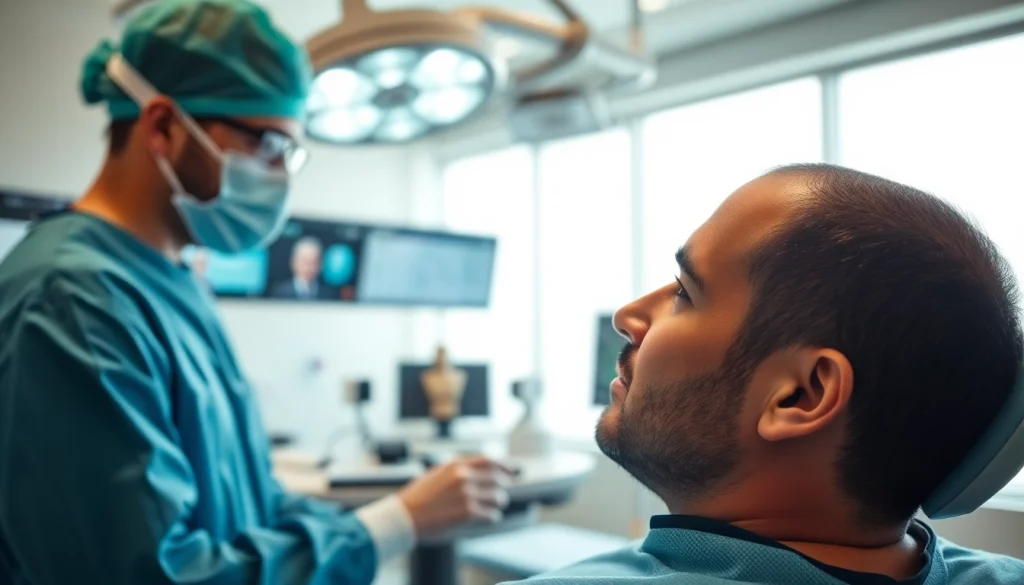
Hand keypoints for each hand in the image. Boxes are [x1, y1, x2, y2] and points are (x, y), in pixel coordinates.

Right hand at [397, 456, 513, 539]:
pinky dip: (492, 517)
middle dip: (501, 488)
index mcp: (456, 465)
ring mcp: (467, 495)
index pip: (490, 460)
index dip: (504, 465)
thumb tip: (478, 469)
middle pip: (498, 479)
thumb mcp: (436, 473)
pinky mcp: (468, 514)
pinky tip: (487, 518)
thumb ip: (457, 469)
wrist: (404, 517)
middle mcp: (464, 477)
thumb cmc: (418, 497)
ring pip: (498, 498)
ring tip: (492, 508)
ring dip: (498, 504)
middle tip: (499, 495)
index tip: (510, 471)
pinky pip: (492, 515)